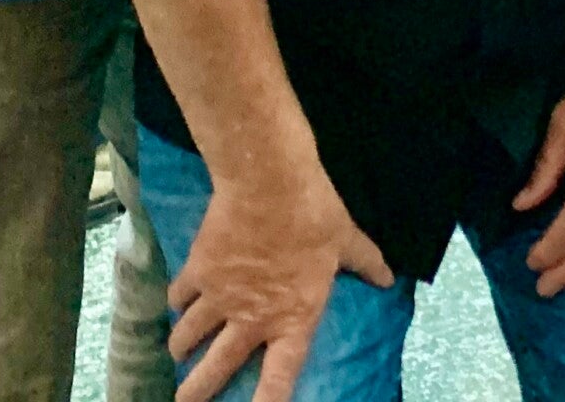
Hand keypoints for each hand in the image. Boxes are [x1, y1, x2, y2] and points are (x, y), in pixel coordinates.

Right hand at [169, 156, 393, 401]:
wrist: (269, 183)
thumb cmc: (314, 215)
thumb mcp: (346, 240)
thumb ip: (365, 262)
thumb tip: (388, 277)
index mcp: (292, 317)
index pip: (280, 376)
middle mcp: (251, 318)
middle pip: (217, 368)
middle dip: (196, 391)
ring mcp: (220, 297)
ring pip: (189, 335)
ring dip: (182, 345)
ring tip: (176, 352)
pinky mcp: (198, 272)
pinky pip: (180, 295)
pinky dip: (177, 300)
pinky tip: (176, 301)